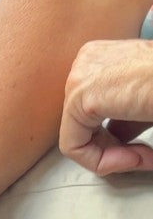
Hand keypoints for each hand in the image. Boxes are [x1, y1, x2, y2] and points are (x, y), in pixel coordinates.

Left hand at [59, 39, 152, 174]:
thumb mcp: (145, 103)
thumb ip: (125, 118)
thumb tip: (115, 136)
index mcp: (103, 56)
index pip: (92, 111)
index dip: (117, 139)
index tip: (145, 151)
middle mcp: (86, 60)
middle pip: (83, 124)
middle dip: (114, 149)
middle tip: (144, 158)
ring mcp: (79, 76)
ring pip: (77, 138)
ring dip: (113, 157)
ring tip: (143, 159)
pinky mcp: (80, 97)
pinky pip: (74, 147)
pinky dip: (101, 161)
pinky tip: (134, 159)